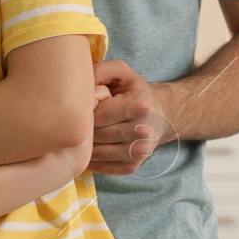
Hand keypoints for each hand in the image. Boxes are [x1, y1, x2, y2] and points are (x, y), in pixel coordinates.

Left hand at [88, 59, 176, 175]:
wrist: (163, 115)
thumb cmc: (136, 91)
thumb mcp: (123, 73)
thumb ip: (101, 71)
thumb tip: (79, 81)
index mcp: (139, 105)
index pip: (98, 115)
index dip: (83, 112)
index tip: (79, 107)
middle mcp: (143, 131)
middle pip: (97, 135)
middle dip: (83, 129)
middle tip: (75, 122)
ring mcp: (139, 152)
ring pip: (98, 153)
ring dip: (85, 146)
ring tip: (78, 135)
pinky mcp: (133, 167)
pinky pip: (103, 168)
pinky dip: (91, 161)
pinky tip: (87, 149)